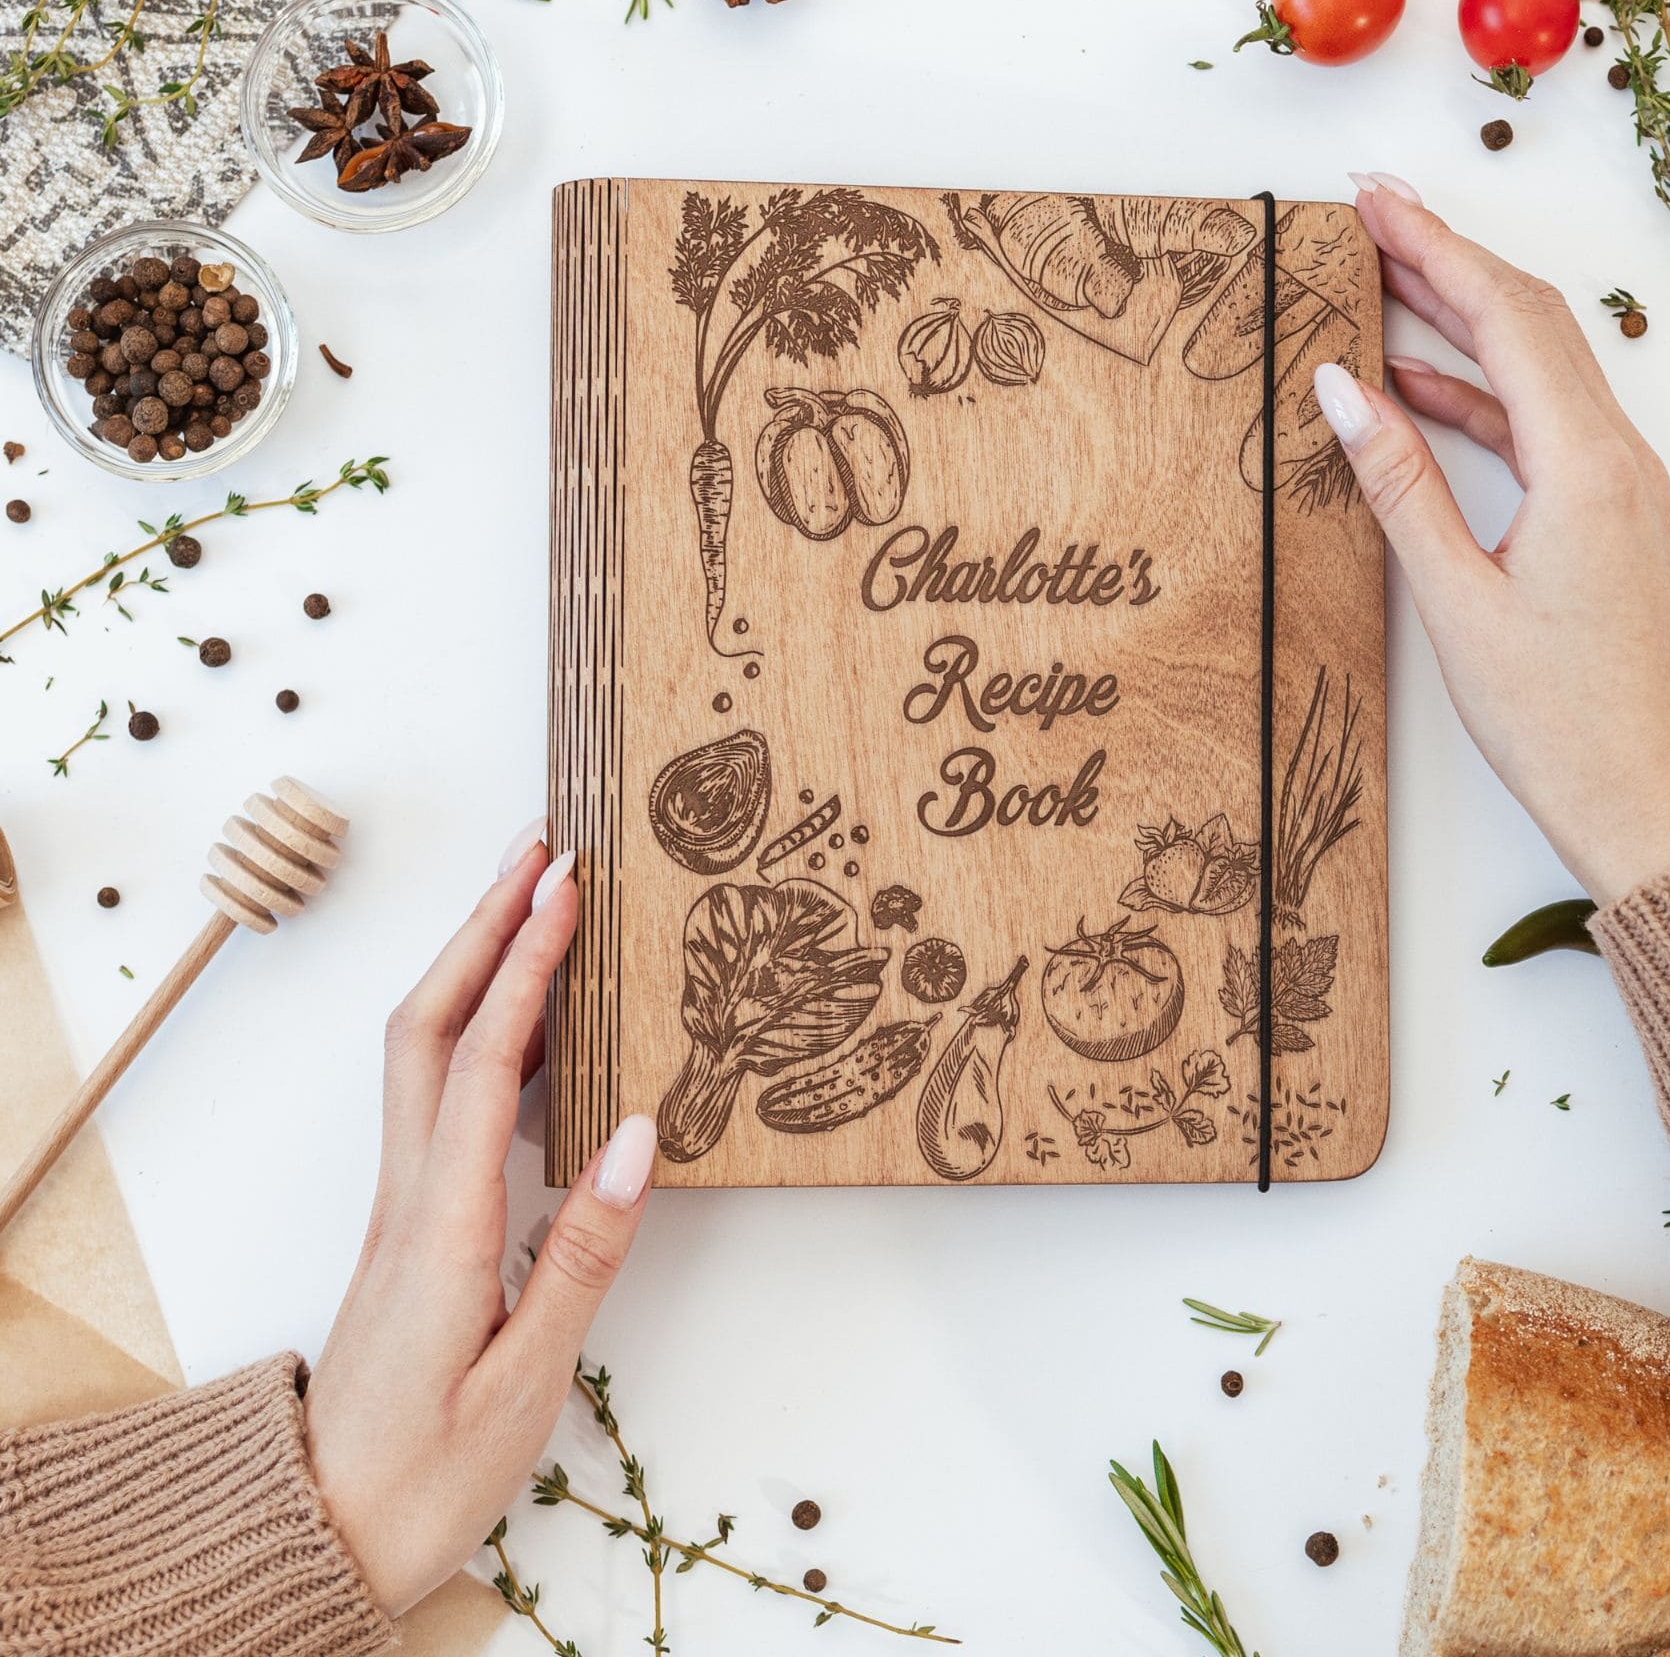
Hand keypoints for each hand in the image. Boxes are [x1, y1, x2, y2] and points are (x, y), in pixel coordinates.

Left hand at [304, 825, 656, 1618]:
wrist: (322, 1530)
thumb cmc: (427, 1470)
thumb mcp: (525, 1380)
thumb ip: (585, 1253)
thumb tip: (640, 1133)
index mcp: (442, 1225)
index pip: (479, 1061)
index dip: (521, 963)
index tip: (560, 884)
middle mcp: (410, 1194)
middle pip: (428, 1024)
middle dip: (481, 924)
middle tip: (538, 847)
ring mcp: (403, 1202)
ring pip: (423, 1049)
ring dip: (474, 962)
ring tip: (533, 900)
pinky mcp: (412, 1219)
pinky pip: (437, 1092)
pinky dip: (478, 1024)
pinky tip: (525, 1019)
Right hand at [1316, 174, 1669, 903]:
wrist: (1647, 805)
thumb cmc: (1559, 721)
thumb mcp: (1457, 599)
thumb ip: (1399, 482)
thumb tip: (1344, 387)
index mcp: (1586, 465)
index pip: (1505, 318)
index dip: (1435, 246)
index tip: (1372, 199)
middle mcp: (1618, 458)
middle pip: (1532, 321)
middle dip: (1450, 259)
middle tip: (1372, 215)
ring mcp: (1622, 485)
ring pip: (1540, 367)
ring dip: (1464, 321)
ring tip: (1382, 285)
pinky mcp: (1612, 517)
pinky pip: (1544, 423)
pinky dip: (1480, 396)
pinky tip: (1418, 393)